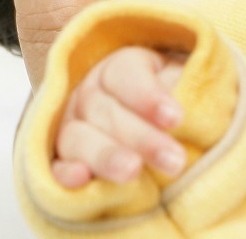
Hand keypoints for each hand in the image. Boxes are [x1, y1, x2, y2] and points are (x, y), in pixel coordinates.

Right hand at [53, 47, 187, 188]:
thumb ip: (185, 90)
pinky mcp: (61, 159)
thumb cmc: (179, 100)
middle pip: (106, 110)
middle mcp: (90, 93)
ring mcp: (71, 126)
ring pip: (78, 137)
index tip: (176, 119)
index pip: (127, 74)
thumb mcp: (186, 83)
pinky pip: (55, 166)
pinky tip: (81, 180)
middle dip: (142, 137)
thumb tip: (189, 106)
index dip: (149, 96)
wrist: (159, 125)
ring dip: (107, 156)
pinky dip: (64, 174)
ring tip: (134, 172)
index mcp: (122, 66)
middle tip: (174, 160)